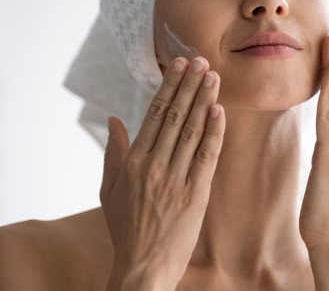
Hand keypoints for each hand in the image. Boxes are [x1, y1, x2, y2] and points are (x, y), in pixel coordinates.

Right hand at [99, 57, 224, 290]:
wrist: (142, 268)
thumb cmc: (125, 230)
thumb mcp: (108, 191)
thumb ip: (112, 153)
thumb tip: (113, 119)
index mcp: (133, 162)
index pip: (154, 114)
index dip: (168, 87)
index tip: (179, 65)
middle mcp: (154, 166)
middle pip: (175, 116)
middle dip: (189, 85)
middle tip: (201, 60)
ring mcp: (176, 179)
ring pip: (193, 131)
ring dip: (204, 100)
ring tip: (213, 76)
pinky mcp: (196, 194)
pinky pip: (207, 156)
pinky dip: (214, 131)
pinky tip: (220, 110)